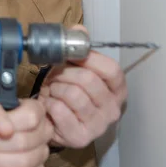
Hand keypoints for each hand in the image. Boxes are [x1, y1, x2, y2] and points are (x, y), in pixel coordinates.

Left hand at [38, 25, 127, 148]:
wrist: (50, 118)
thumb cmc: (64, 89)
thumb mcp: (71, 66)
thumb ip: (76, 46)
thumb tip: (79, 29)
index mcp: (117, 89)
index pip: (111, 69)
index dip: (89, 58)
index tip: (71, 56)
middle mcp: (113, 109)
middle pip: (89, 80)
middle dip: (65, 73)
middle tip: (55, 76)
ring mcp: (99, 125)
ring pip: (73, 94)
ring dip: (55, 88)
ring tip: (52, 92)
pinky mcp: (81, 137)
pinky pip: (60, 110)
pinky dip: (48, 103)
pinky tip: (49, 105)